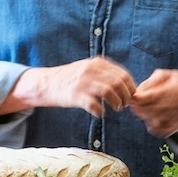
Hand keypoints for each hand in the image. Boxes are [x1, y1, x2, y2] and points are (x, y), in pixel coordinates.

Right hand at [17, 56, 137, 117]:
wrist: (46, 83)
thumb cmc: (71, 78)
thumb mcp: (89, 67)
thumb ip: (106, 73)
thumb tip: (127, 84)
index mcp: (98, 63)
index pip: (123, 74)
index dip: (131, 87)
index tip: (131, 95)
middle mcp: (91, 70)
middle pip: (119, 83)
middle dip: (126, 96)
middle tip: (124, 104)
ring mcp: (83, 83)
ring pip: (110, 92)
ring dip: (117, 103)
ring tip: (116, 108)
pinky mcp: (75, 96)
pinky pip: (94, 105)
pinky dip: (101, 111)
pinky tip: (100, 113)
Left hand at [130, 68, 177, 135]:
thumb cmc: (177, 82)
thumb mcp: (166, 75)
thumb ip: (151, 81)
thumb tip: (138, 92)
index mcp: (177, 89)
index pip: (154, 96)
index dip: (140, 99)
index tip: (133, 97)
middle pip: (153, 110)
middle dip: (139, 108)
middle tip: (133, 104)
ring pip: (156, 121)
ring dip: (145, 117)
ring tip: (142, 110)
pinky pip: (162, 131)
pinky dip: (153, 128)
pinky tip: (150, 120)